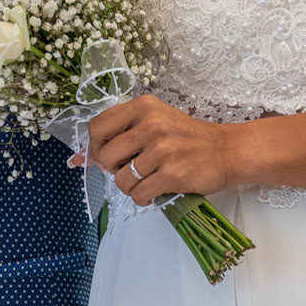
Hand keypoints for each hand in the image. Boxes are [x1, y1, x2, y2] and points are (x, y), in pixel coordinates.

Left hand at [86, 94, 239, 204]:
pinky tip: (154, 191)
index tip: (110, 154)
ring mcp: (162, 150)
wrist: (227, 151)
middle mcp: (151, 124)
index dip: (97, 147)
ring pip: (121, 179)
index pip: (97, 127)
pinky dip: (142, 197)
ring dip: (130, 186)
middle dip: (114, 169)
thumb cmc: (187, 138)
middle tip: (132, 168)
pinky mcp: (172, 174)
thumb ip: (119, 135)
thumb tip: (79, 159)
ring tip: (147, 180)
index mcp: (143, 107)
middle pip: (105, 156)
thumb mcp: (154, 122)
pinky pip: (138, 194)